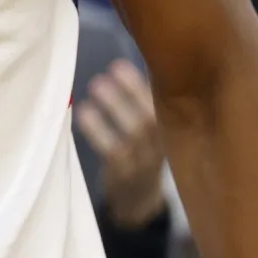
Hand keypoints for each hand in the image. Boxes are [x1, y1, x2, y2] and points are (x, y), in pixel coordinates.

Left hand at [75, 59, 166, 228]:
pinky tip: (84, 112)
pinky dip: (98, 131)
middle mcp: (163, 144)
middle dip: (135, 91)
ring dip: (116, 107)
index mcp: (173, 129)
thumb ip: (144, 97)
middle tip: (113, 68)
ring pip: (135, 134)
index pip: (169, 104)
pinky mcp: (125, 174)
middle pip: (154, 117)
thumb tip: (129, 59)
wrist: (139, 198)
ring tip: (97, 84)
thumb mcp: (152, 127)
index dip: (151, 83)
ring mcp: (145, 161)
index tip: (130, 61)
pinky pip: (114, 151)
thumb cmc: (141, 149)